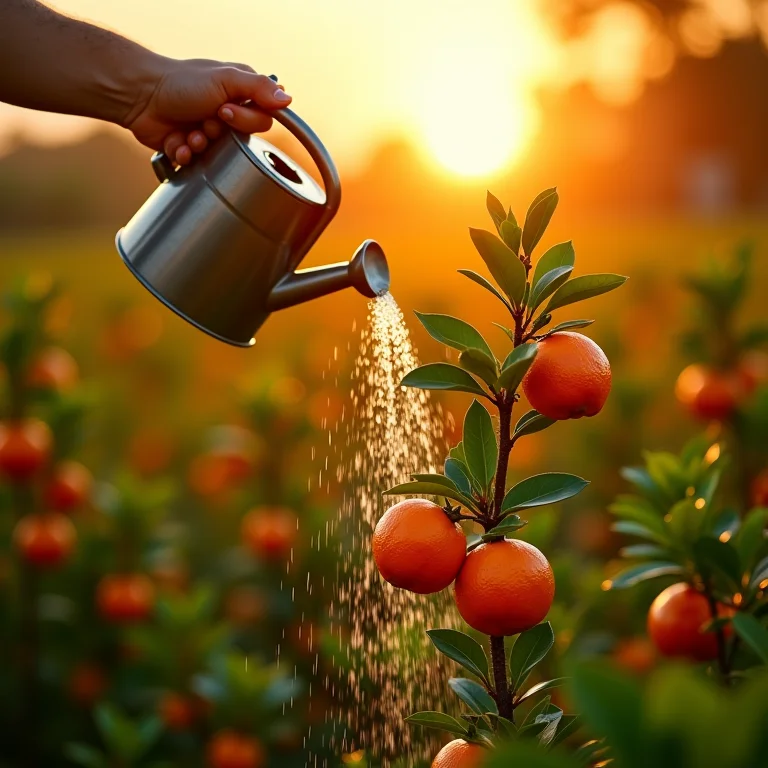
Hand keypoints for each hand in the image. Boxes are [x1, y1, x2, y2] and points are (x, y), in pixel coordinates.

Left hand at [125, 59, 291, 165]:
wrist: (140, 96)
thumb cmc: (180, 82)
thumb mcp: (224, 79)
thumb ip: (258, 88)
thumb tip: (288, 99)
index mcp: (238, 93)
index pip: (263, 119)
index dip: (246, 120)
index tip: (226, 111)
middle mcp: (225, 112)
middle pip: (241, 139)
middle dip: (221, 135)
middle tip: (206, 122)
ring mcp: (206, 130)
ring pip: (219, 154)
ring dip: (202, 145)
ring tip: (189, 134)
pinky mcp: (189, 147)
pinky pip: (196, 162)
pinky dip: (186, 154)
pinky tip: (177, 142)